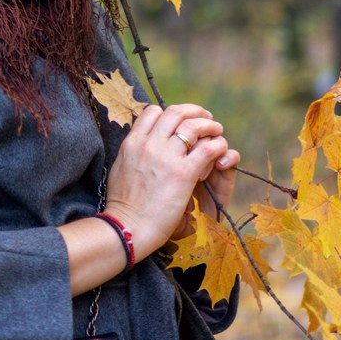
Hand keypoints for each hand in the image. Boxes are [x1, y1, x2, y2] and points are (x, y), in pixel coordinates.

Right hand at [103, 103, 238, 258]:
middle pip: (175, 112)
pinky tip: (219, 150)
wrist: (127, 227)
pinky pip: (208, 148)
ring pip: (194, 125)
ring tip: (216, 131)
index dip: (169, 113)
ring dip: (209, 125)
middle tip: (205, 119)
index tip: (179, 122)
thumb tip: (138, 146)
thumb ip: (132, 153)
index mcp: (132, 142)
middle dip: (194, 111)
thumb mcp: (120, 168)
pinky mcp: (184, 174)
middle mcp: (149, 144)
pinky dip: (217, 145)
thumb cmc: (123, 205)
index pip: (153, 112)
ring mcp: (166, 157)